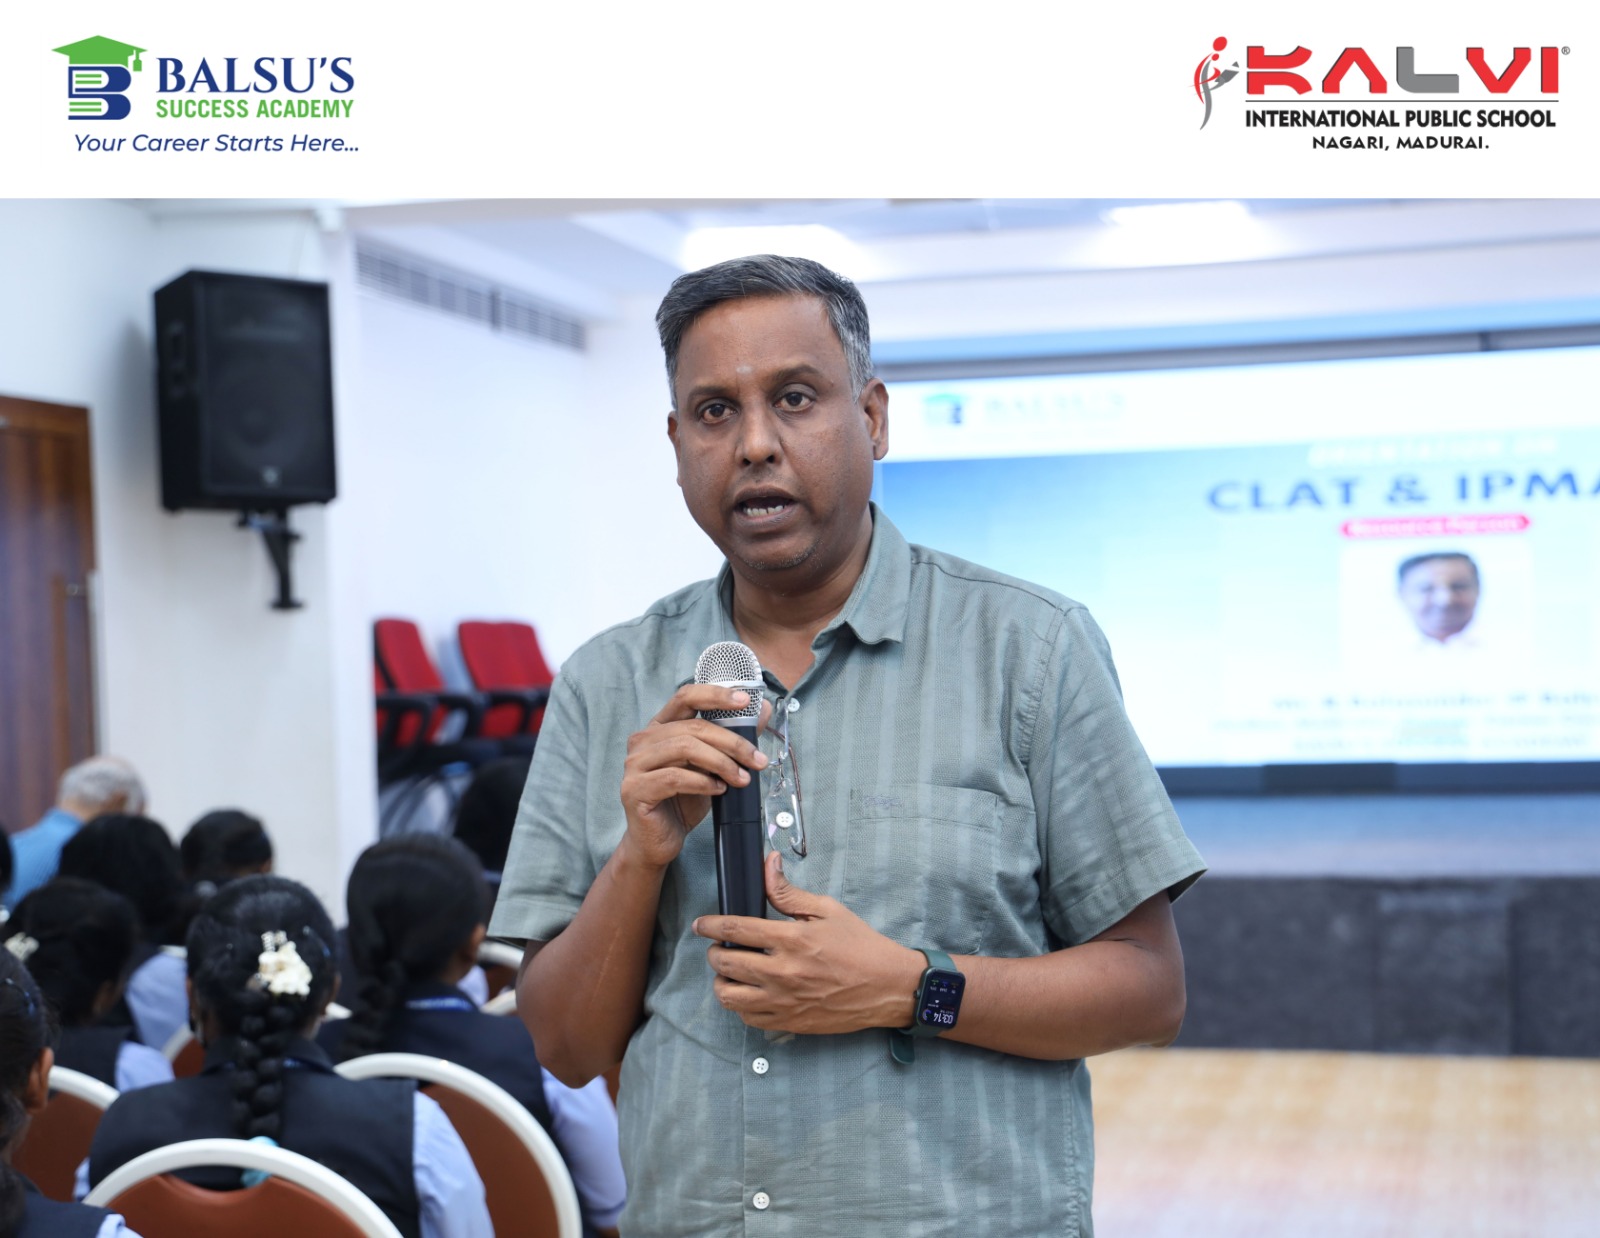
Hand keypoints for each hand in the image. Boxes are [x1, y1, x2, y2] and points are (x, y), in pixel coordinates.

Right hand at [618, 685, 770, 870]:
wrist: (659, 841)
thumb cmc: (684, 801)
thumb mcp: (713, 767)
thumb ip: (732, 739)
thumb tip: (762, 710)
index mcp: (660, 727)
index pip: (686, 696)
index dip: (715, 694)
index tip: (745, 700)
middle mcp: (643, 740)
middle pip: (693, 727)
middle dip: (732, 742)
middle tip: (757, 760)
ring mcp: (635, 764)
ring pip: (685, 748)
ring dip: (721, 763)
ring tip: (741, 779)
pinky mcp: (634, 789)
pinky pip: (674, 777)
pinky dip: (702, 782)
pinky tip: (719, 790)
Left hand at [693, 852, 923, 1034]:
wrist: (887, 986)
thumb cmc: (860, 947)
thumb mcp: (827, 910)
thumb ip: (789, 892)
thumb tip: (768, 866)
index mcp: (791, 940)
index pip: (735, 930)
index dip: (711, 926)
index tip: (701, 925)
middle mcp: (783, 973)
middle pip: (725, 964)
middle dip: (715, 952)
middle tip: (720, 947)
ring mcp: (784, 1001)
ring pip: (729, 996)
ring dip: (722, 981)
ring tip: (731, 972)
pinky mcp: (789, 1022)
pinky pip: (748, 1018)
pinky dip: (741, 1005)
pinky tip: (750, 992)